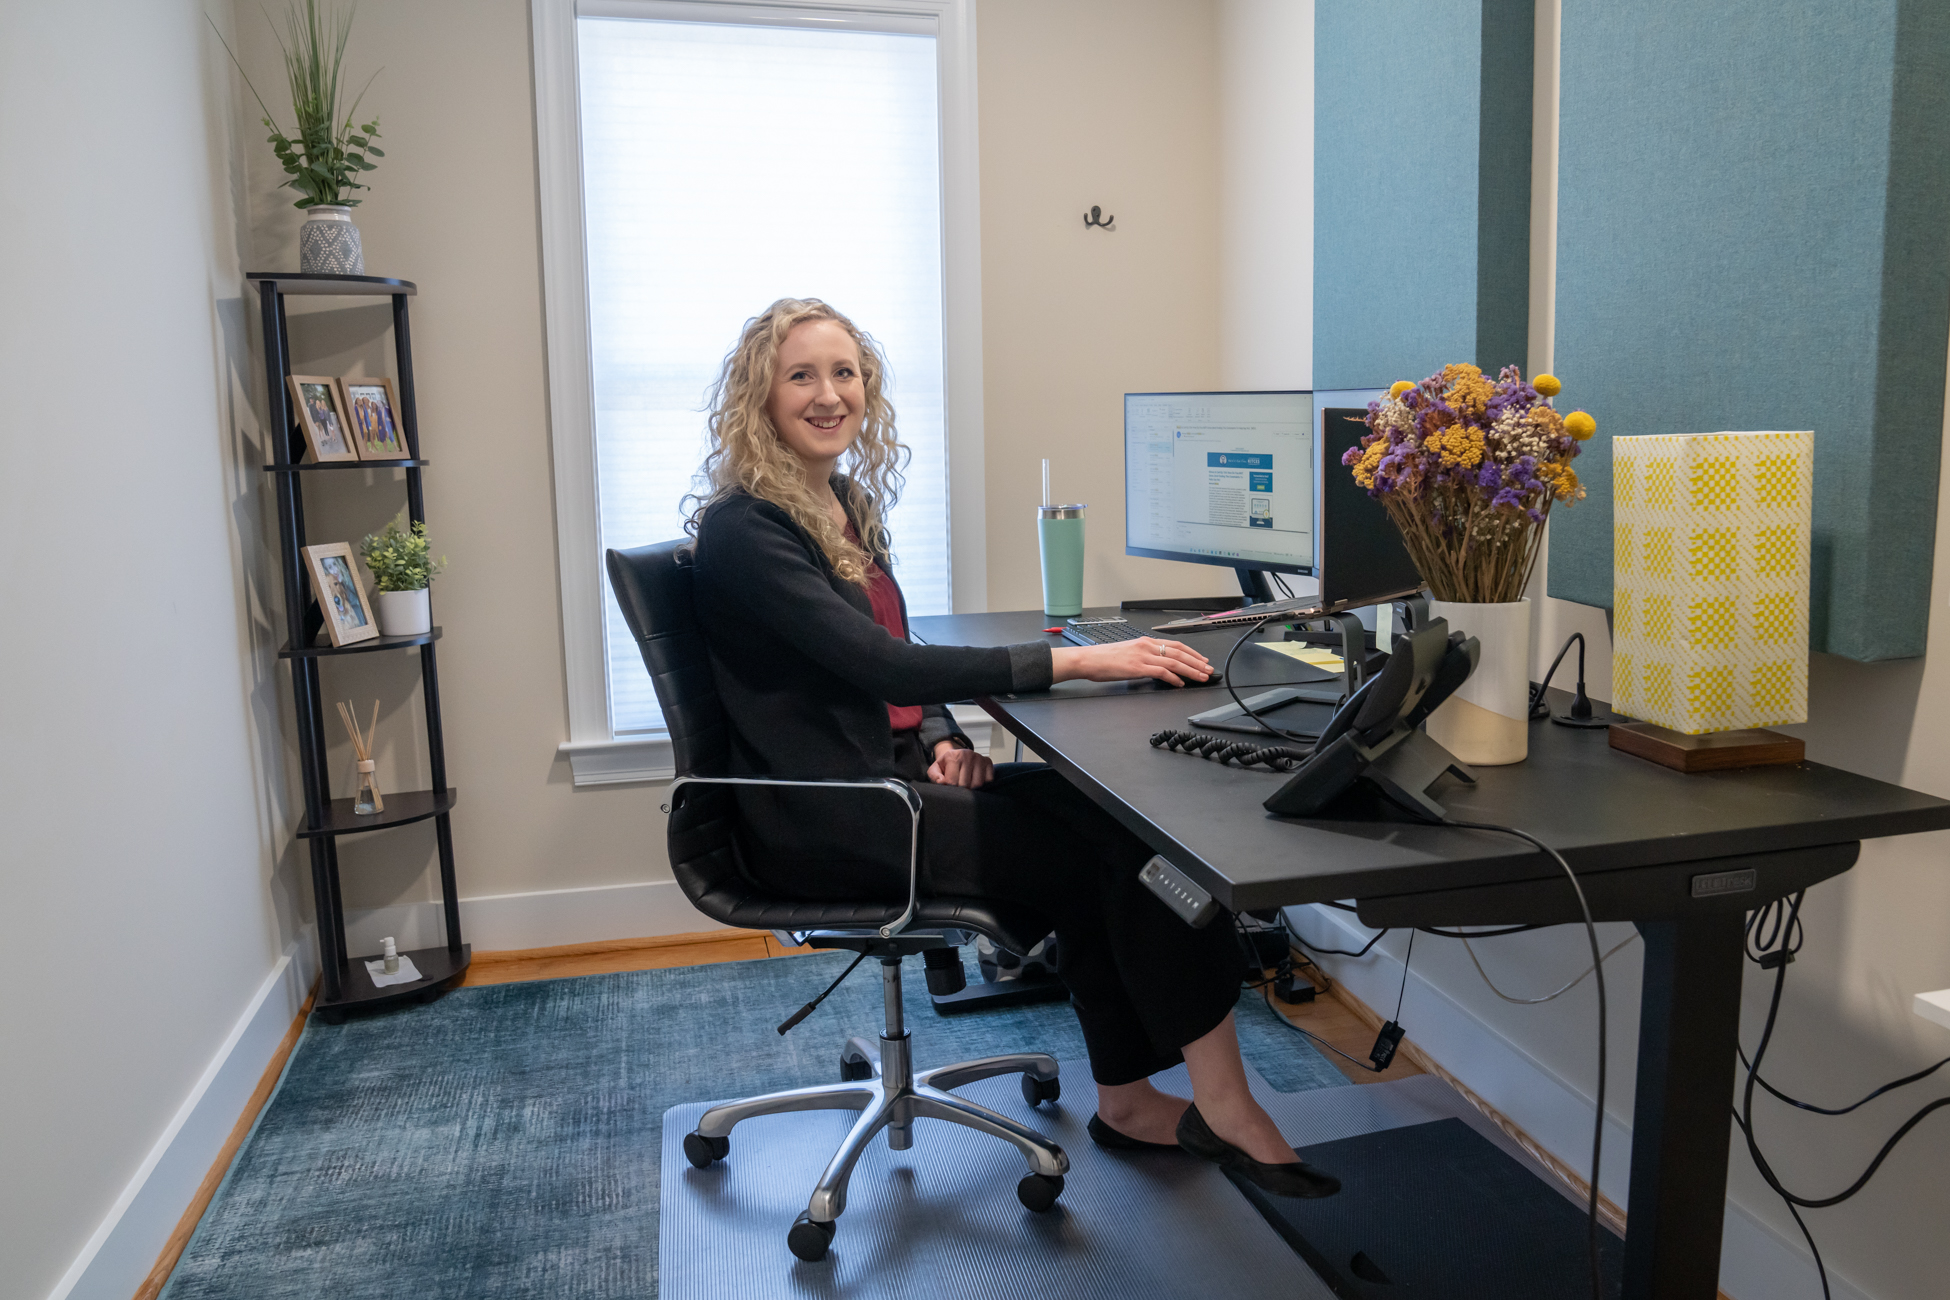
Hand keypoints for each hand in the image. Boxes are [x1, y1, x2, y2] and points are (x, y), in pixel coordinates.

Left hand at [928, 742, 994, 787]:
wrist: (956, 755)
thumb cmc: (945, 766)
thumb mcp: (935, 769)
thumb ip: (934, 776)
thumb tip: (942, 782)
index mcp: (952, 756)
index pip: (952, 782)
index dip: (950, 789)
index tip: (949, 787)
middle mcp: (967, 754)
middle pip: (966, 784)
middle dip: (961, 790)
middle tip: (958, 786)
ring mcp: (979, 757)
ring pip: (978, 783)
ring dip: (972, 788)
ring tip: (967, 784)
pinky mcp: (988, 761)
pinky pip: (988, 779)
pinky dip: (983, 783)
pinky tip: (975, 779)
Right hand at [1050, 637, 1213, 686]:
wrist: (1088, 659)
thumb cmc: (1103, 658)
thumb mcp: (1127, 653)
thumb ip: (1143, 657)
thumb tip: (1157, 667)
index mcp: (1144, 642)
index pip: (1174, 645)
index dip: (1192, 652)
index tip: (1202, 659)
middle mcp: (1146, 646)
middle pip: (1179, 653)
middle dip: (1197, 662)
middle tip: (1208, 669)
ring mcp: (1143, 656)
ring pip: (1174, 662)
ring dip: (1191, 670)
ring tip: (1201, 677)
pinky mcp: (1138, 667)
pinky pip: (1161, 672)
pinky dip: (1173, 678)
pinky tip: (1180, 684)